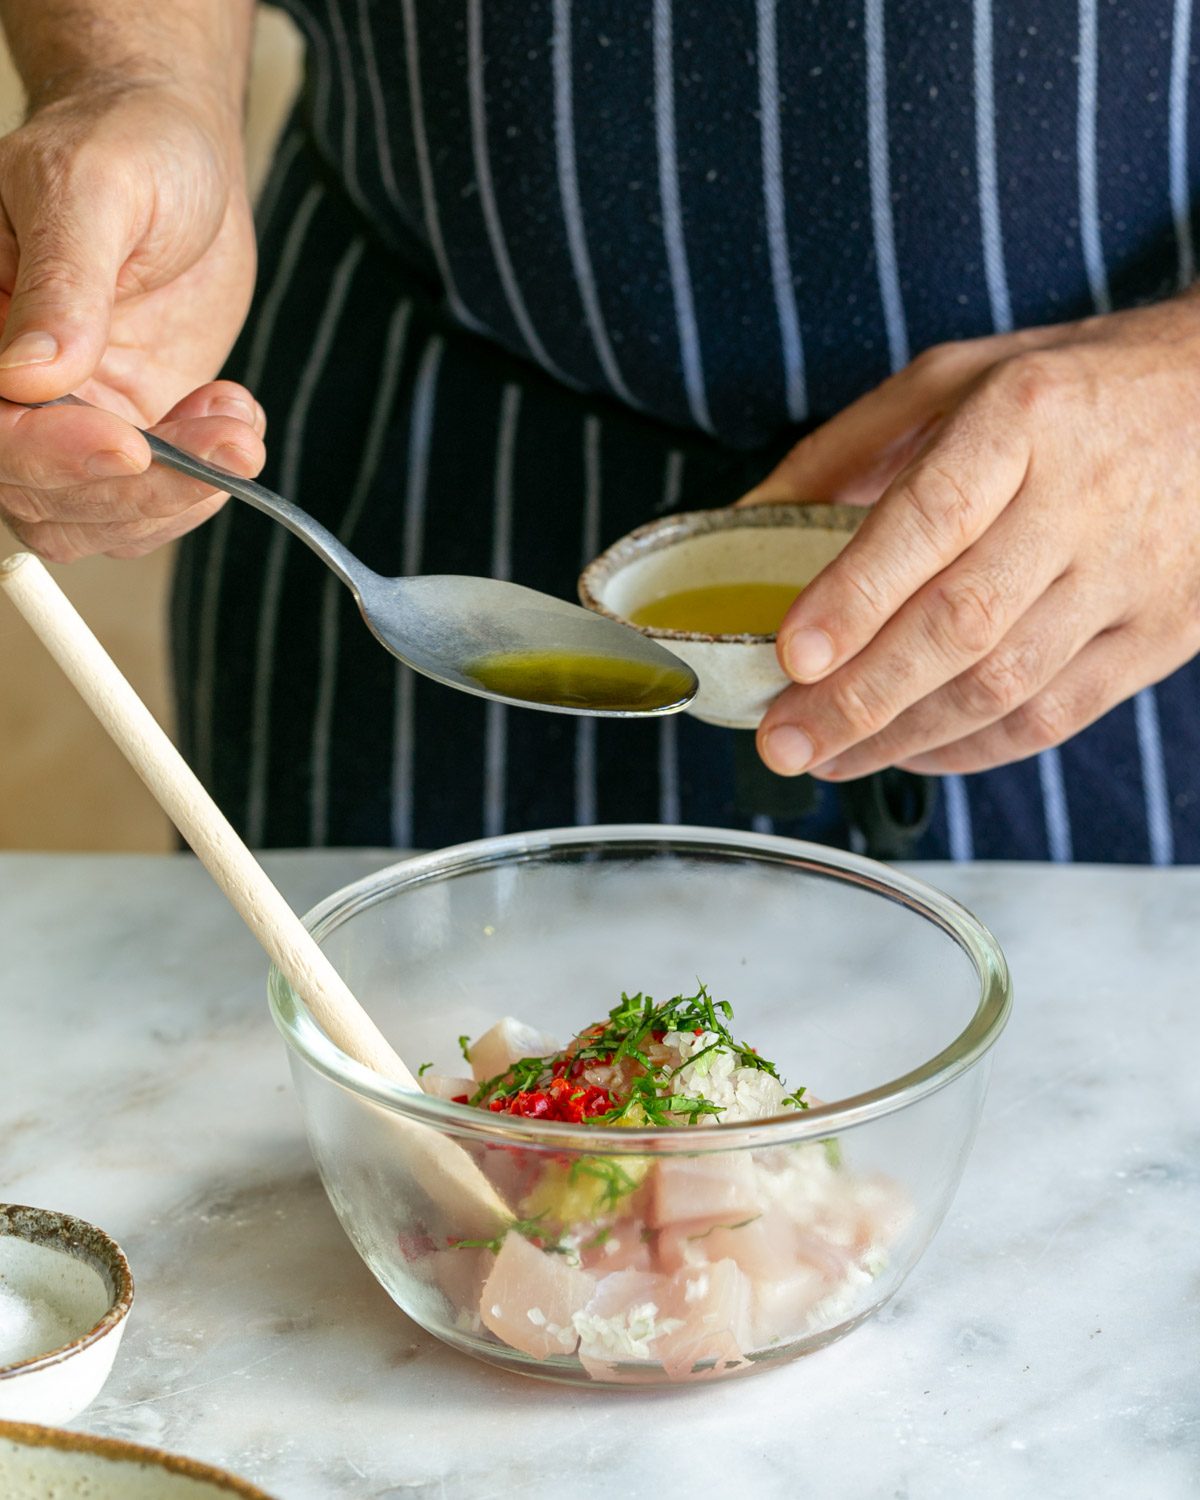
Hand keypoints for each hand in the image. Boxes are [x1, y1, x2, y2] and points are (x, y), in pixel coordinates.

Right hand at [0, 82, 263, 559]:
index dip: (48, 454)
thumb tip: (30, 373)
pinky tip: (233, 421)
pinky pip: (148, 502)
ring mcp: (65, 421)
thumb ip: (61, 285)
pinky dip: (202, 486)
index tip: (126, 444)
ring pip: (97, 517)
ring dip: (181, 493)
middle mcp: (6, 389)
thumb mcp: (91, 190)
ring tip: (236, 423)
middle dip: (139, 486)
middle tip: (225, 442)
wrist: (181, 161)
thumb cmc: (126, 146)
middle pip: (40, 494)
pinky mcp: (124, 434)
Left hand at [745, 297, 1199, 779]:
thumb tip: (745, 515)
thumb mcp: (956, 377)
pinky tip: (911, 752)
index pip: (932, 518)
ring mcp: (1131, 575)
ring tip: (827, 757)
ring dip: (904, 737)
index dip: (857, 595)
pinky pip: (1056, 715)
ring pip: (1006, 684)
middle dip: (860, 697)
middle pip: (962, 622)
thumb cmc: (1074, 390)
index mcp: (1024, 419)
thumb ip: (848, 446)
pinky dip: (973, 748)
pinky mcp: (1162, 633)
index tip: (792, 651)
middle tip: (784, 739)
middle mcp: (1083, 498)